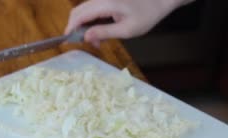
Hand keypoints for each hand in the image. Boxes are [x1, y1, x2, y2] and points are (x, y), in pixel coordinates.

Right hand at [65, 0, 192, 47]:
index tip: (67, 40)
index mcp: (106, 4)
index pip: (79, 15)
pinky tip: (101, 30)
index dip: (71, 28)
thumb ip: (104, 33)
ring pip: (84, 10)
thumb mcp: (126, 30)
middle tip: (87, 43)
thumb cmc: (146, 15)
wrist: (160, 0)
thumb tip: (85, 37)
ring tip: (98, 39)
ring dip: (85, 25)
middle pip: (78, 11)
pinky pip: (92, 9)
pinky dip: (91, 20)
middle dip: (77, 27)